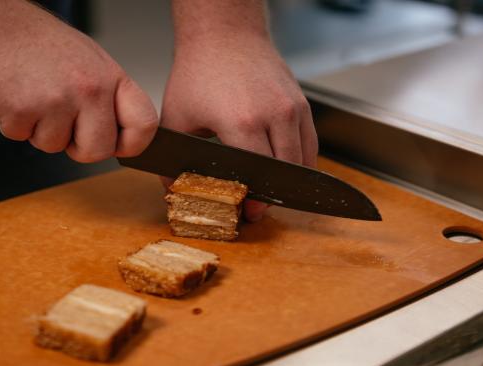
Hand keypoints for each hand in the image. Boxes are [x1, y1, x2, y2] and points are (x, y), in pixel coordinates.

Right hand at [0, 0, 157, 162]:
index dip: (131, 144)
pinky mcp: (21, 111)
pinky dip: (14, 123)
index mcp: (110, 77)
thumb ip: (106, 98)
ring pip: (54, 147)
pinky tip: (14, 95)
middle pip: (98, 152)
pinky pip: (21, 138)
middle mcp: (88, 90)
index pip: (143, 125)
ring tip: (33, 95)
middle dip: (77, 148)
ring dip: (39, 130)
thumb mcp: (88, 62)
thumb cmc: (39, 43)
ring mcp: (55, 102)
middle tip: (62, 124)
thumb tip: (116, 137)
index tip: (117, 144)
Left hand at [161, 34, 317, 220]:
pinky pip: (311, 143)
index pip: (258, 175)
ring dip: (290, 182)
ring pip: (304, 160)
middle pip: (285, 172)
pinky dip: (301, 162)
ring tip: (272, 193)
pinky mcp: (301, 103)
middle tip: (258, 209)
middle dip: (273, 196)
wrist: (224, 34)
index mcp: (243, 121)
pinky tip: (285, 172)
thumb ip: (174, 158)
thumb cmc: (200, 71)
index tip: (248, 213)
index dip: (255, 200)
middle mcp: (275, 114)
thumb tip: (171, 190)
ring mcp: (293, 107)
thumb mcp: (177, 117)